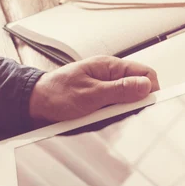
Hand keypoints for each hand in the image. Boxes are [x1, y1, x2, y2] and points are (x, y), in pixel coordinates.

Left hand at [29, 56, 158, 122]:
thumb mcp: (91, 94)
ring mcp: (106, 88)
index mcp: (110, 66)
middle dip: (135, 103)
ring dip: (122, 111)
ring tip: (106, 116)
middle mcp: (111, 75)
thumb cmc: (56, 94)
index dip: (150, 89)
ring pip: (128, 101)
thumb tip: (145, 86)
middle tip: (122, 113)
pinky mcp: (101, 101)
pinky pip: (116, 109)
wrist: (34, 104)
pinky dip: (113, 116)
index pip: (145, 73)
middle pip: (139, 88)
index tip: (148, 105)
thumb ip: (120, 90)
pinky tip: (101, 119)